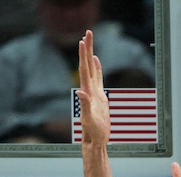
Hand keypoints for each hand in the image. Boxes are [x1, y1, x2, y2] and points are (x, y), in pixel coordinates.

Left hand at [77, 30, 109, 145]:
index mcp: (87, 93)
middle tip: (88, 31)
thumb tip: (80, 93)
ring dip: (90, 55)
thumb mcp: (88, 120)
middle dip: (87, 48)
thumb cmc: (92, 133)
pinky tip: (95, 61)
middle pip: (87, 65)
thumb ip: (84, 106)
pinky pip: (98, 78)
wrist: (95, 141)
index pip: (84, 70)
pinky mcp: (99, 97)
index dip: (83, 55)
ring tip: (88, 40)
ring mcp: (94, 93)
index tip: (82, 40)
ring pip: (91, 69)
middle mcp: (89, 90)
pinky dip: (96, 67)